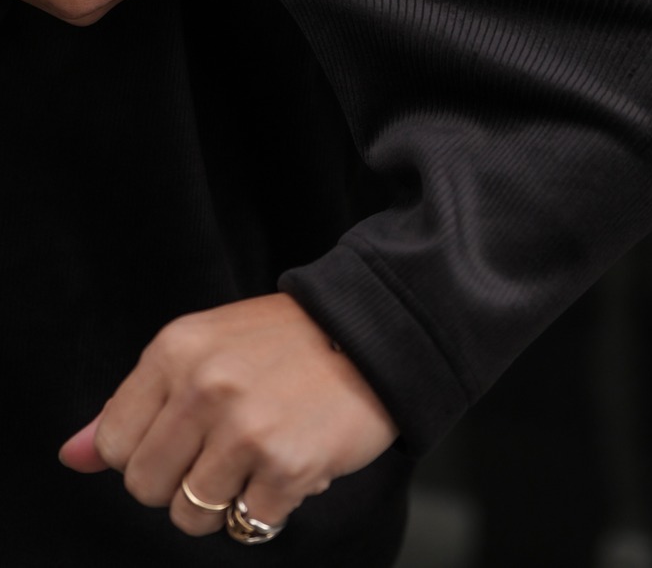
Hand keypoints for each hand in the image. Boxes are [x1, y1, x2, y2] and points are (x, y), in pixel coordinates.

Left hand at [59, 294, 398, 538]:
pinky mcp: (286, 465)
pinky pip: (248, 525)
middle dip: (182, 482)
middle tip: (227, 448)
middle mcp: (204, 386)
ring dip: (225, 500)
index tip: (187, 434)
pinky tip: (292, 462)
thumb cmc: (284, 344)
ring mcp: (245, 428)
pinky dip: (269, 506)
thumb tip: (70, 457)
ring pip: (191, 516)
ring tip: (259, 456)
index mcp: (175, 350)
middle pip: (146, 487)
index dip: (148, 453)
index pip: (113, 445)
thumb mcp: (202, 350)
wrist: (373, 334)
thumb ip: (134, 405)